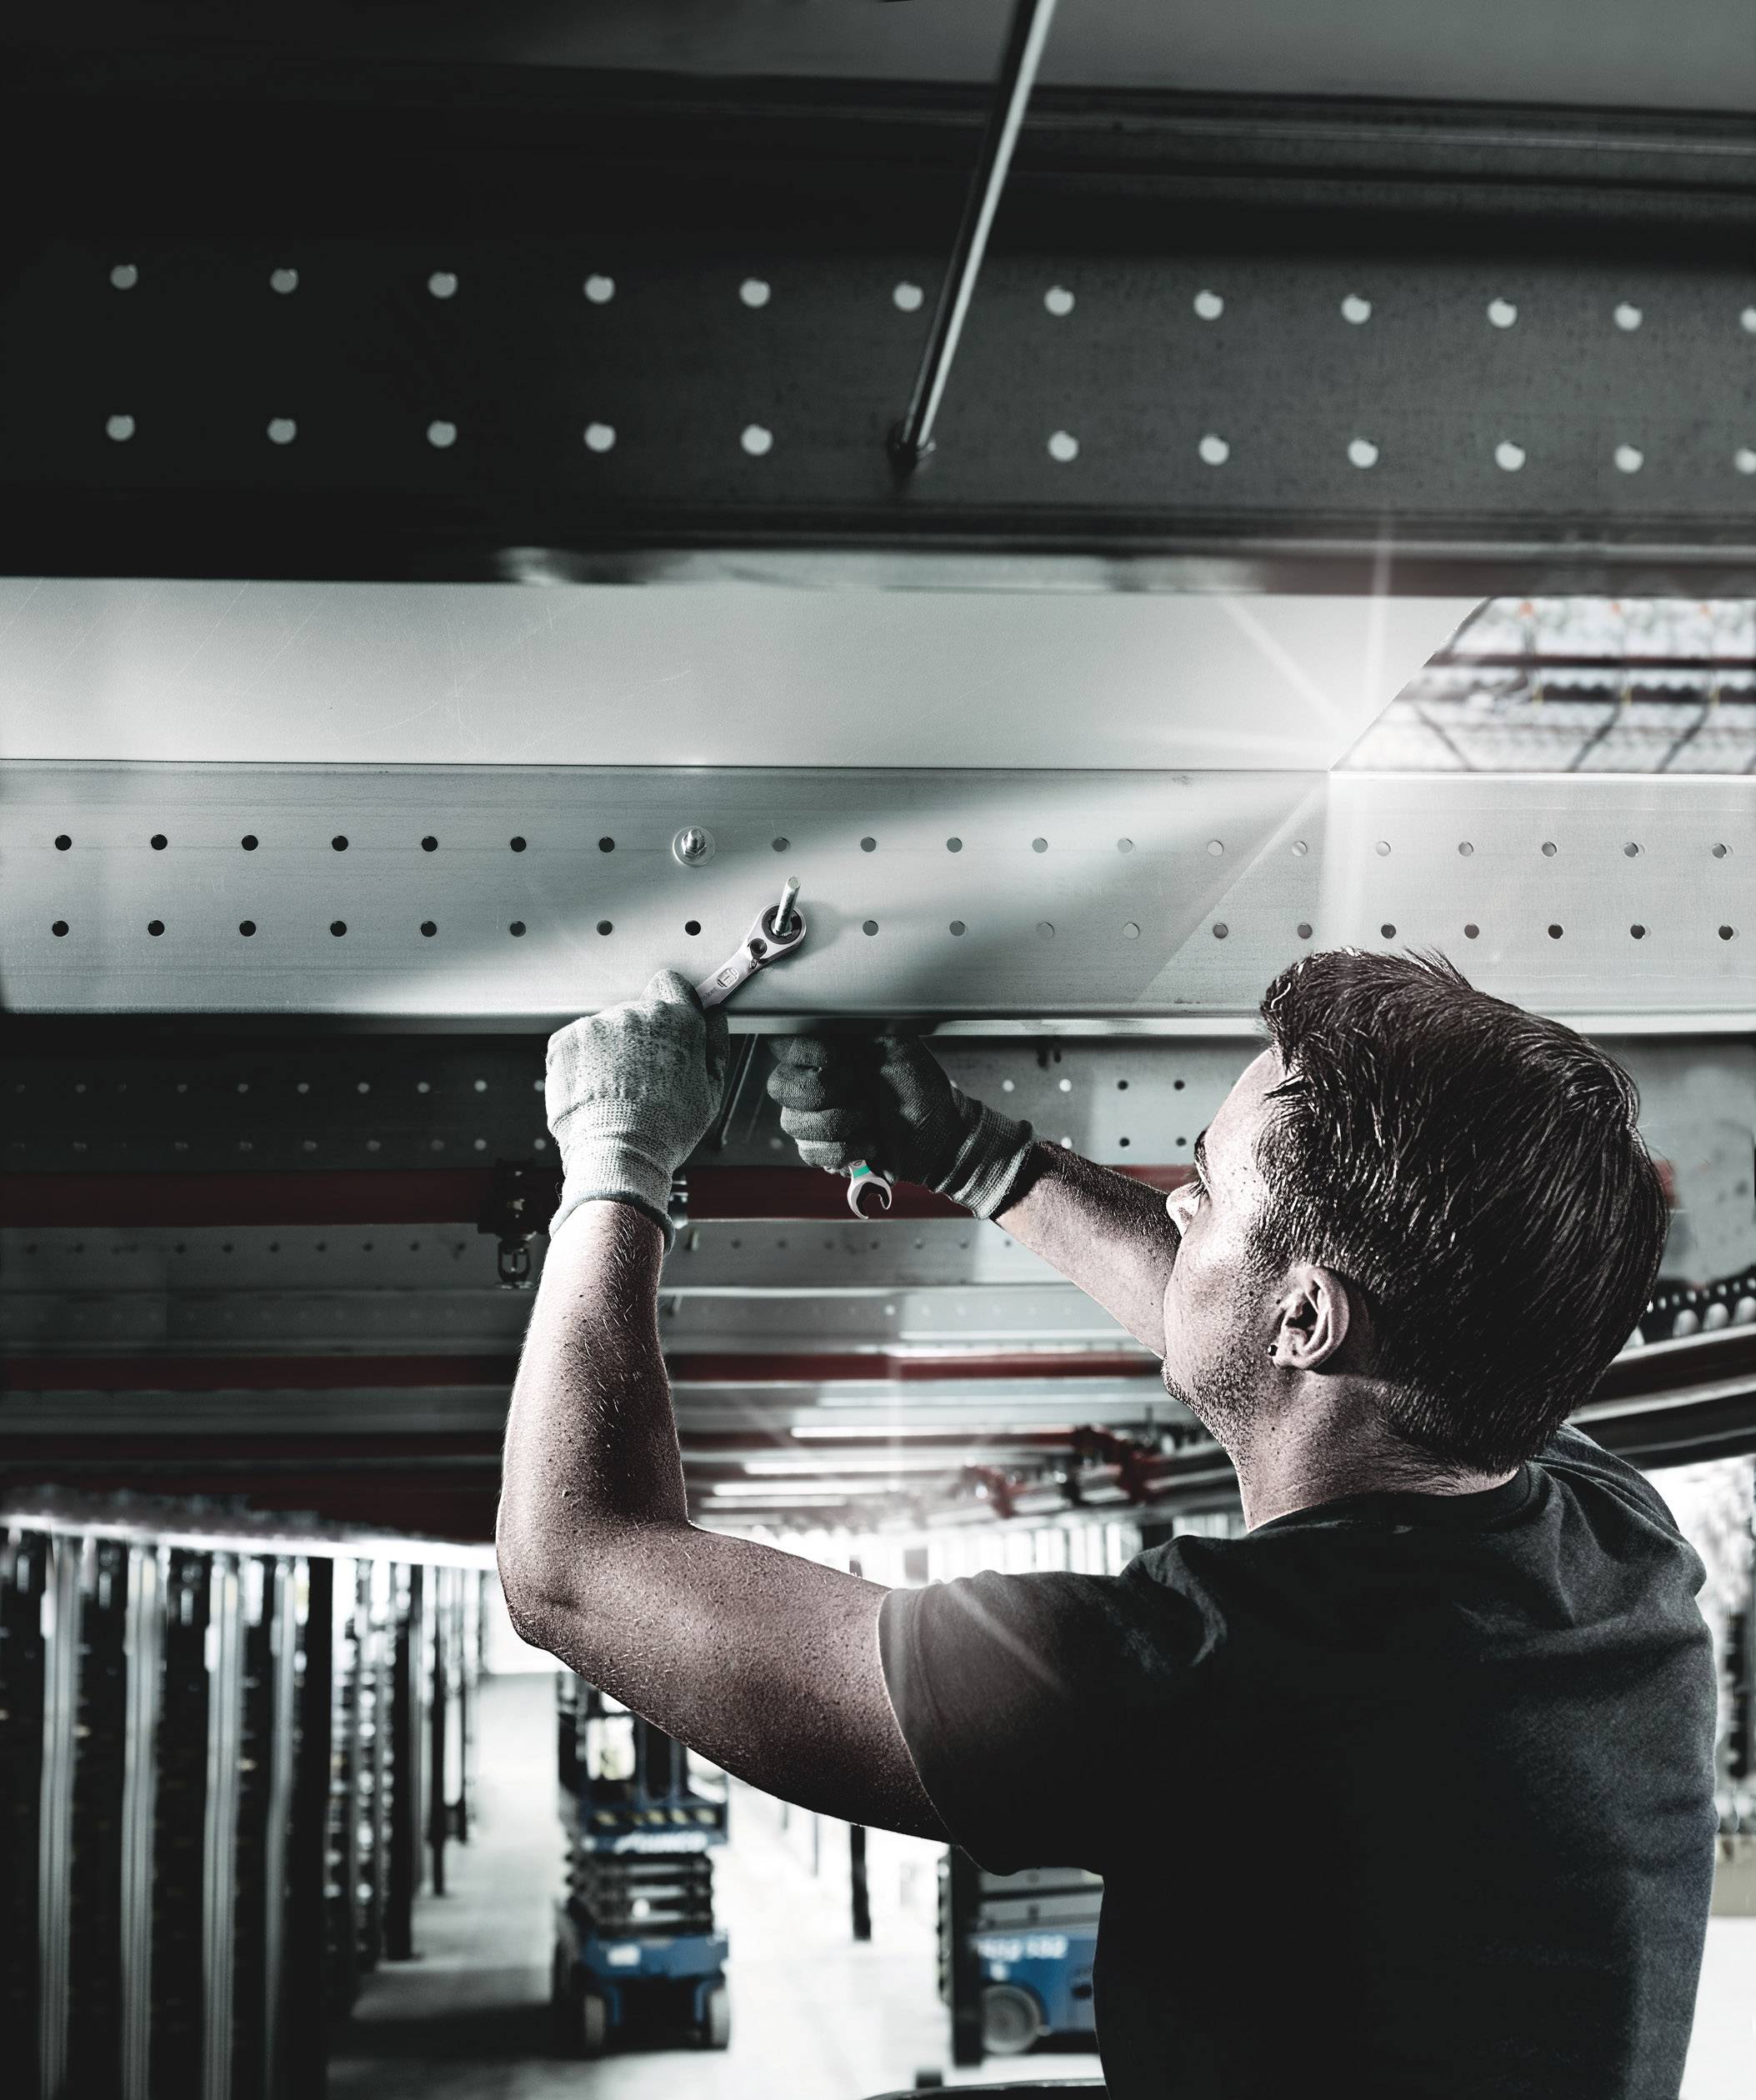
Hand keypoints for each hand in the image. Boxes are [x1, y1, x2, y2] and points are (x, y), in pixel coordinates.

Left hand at [546, 970, 729, 1249]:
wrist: (617, 1155)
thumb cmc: (667, 1130)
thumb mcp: (711, 1093)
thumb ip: (715, 1046)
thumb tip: (715, 1016)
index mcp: (678, 1020)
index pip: (671, 984)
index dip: (671, 1004)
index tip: (668, 1026)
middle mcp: (636, 1013)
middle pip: (637, 1011)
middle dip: (640, 1037)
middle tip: (643, 1077)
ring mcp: (597, 1025)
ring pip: (606, 1029)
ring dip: (610, 1050)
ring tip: (616, 1090)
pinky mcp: (566, 1040)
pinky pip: (577, 1042)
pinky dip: (582, 1061)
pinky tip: (594, 1089)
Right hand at [767, 1035, 1036, 1219]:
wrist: (940, 1136)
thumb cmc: (921, 1087)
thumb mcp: (897, 1043)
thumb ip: (863, 1020)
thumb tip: (838, 993)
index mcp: (828, 1050)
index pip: (782, 1043)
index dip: (804, 1053)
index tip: (838, 1058)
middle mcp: (815, 1081)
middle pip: (780, 1086)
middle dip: (826, 1093)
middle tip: (861, 1091)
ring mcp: (815, 1118)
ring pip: (793, 1123)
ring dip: (841, 1124)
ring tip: (870, 1120)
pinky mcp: (822, 1151)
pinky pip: (809, 1154)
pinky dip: (845, 1151)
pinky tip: (867, 1143)